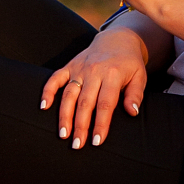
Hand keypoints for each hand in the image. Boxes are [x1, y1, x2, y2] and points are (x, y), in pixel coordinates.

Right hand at [41, 26, 148, 148]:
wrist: (118, 38)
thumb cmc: (129, 63)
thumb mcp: (140, 76)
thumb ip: (136, 95)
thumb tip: (132, 112)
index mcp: (113, 74)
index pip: (105, 104)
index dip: (100, 124)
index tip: (96, 142)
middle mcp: (94, 71)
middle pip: (85, 102)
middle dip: (80, 125)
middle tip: (77, 145)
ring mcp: (80, 68)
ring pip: (69, 94)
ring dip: (64, 115)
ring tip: (63, 134)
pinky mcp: (70, 65)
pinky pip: (56, 78)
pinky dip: (48, 91)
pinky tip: (44, 106)